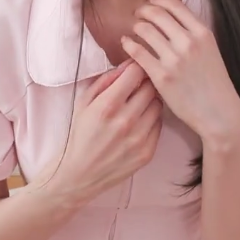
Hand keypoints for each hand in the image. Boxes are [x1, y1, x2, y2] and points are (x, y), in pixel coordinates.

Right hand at [39, 60, 162, 203]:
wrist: (80, 174)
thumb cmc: (80, 134)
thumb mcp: (84, 102)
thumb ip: (106, 80)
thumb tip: (128, 65)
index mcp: (107, 106)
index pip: (136, 73)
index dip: (136, 67)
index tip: (134, 70)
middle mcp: (126, 121)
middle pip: (151, 87)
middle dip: (145, 83)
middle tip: (138, 87)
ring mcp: (139, 138)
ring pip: (158, 105)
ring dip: (150, 101)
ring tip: (138, 105)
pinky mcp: (148, 152)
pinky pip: (159, 125)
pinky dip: (151, 119)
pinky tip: (139, 122)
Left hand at [121, 0, 239, 143]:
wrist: (219, 113)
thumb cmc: (215, 84)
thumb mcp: (211, 51)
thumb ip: (194, 35)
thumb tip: (171, 20)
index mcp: (203, 34)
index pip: (176, 6)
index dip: (159, 0)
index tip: (151, 1)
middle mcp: (188, 42)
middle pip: (157, 14)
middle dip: (144, 10)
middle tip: (138, 14)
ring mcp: (174, 59)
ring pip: (145, 30)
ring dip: (136, 26)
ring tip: (134, 30)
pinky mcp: (161, 76)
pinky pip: (138, 52)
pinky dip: (129, 44)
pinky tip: (126, 43)